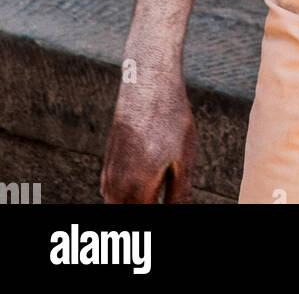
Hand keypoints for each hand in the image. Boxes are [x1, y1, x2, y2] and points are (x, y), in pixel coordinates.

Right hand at [101, 60, 195, 203]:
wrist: (148, 82)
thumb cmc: (171, 119)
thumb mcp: (184, 158)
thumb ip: (179, 195)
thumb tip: (180, 213)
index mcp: (138, 189)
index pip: (143, 221)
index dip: (158, 217)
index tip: (169, 204)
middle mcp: (117, 185)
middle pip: (126, 214)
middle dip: (143, 209)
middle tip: (162, 199)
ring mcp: (110, 172)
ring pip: (115, 205)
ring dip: (131, 205)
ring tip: (153, 195)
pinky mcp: (108, 159)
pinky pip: (109, 191)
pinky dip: (122, 196)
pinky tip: (138, 189)